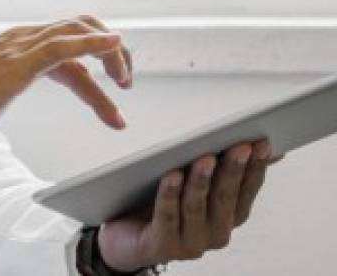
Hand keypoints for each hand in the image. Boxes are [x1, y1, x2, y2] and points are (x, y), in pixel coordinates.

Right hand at [0, 16, 131, 144]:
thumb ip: (18, 80)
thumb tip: (34, 86)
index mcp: (17, 43)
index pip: (70, 38)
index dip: (99, 55)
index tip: (115, 85)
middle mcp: (21, 38)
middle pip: (80, 26)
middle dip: (112, 50)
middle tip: (126, 82)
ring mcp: (17, 48)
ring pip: (76, 34)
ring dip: (110, 54)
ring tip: (126, 82)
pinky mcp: (15, 65)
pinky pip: (61, 46)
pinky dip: (92, 43)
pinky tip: (111, 47)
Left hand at [97, 140, 277, 271]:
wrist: (127, 237)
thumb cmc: (165, 204)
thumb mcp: (196, 183)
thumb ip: (223, 167)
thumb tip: (263, 146)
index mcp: (227, 217)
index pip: (246, 192)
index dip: (255, 168)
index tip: (260, 144)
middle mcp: (214, 233)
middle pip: (224, 199)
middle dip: (233, 171)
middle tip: (239, 147)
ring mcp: (190, 243)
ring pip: (196, 207)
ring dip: (202, 181)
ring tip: (205, 158)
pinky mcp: (162, 245)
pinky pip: (167, 216)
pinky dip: (170, 195)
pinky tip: (171, 176)